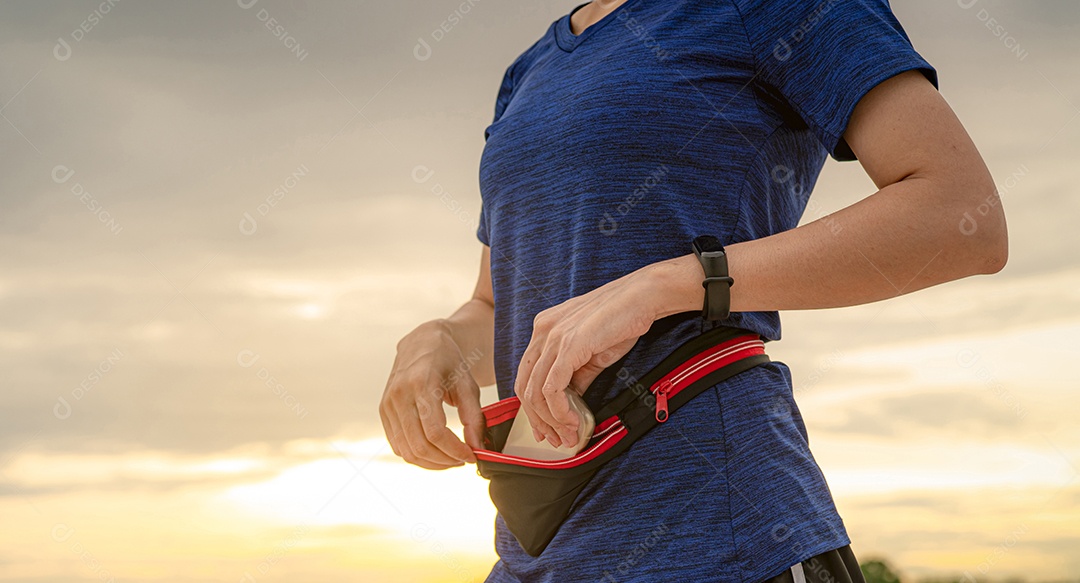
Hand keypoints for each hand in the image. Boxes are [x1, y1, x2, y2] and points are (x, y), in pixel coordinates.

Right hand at [380, 320, 485, 469]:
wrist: (423, 343)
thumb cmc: (448, 361)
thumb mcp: (468, 384)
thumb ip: (474, 417)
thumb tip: (476, 448)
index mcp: (421, 383)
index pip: (435, 432)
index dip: (454, 450)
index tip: (471, 456)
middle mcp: (399, 395)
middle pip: (419, 445)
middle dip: (445, 460)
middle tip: (463, 460)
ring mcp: (388, 404)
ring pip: (407, 451)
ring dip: (432, 462)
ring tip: (451, 458)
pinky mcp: (384, 412)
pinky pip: (398, 445)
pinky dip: (417, 456)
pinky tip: (435, 452)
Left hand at [515, 266, 662, 448]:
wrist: (643, 296)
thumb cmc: (622, 319)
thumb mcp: (592, 351)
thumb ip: (576, 374)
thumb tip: (569, 403)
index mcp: (544, 328)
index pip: (527, 375)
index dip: (533, 407)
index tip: (546, 428)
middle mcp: (542, 331)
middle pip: (524, 386)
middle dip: (538, 420)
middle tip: (555, 439)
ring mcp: (553, 337)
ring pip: (535, 391)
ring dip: (551, 420)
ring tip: (569, 435)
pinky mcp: (568, 345)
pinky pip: (552, 388)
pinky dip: (560, 411)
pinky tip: (573, 421)